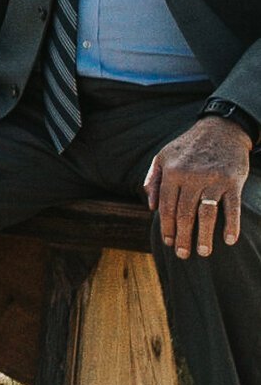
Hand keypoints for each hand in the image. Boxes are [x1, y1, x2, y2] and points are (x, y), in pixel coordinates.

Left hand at [146, 116, 250, 258]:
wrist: (220, 129)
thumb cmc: (189, 147)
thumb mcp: (164, 156)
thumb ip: (154, 180)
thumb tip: (151, 207)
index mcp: (172, 172)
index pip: (167, 206)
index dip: (166, 226)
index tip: (167, 242)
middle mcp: (190, 176)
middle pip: (184, 213)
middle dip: (182, 236)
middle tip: (182, 255)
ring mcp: (212, 179)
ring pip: (206, 213)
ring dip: (204, 235)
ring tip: (203, 253)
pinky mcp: (232, 181)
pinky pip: (231, 206)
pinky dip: (231, 224)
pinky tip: (229, 240)